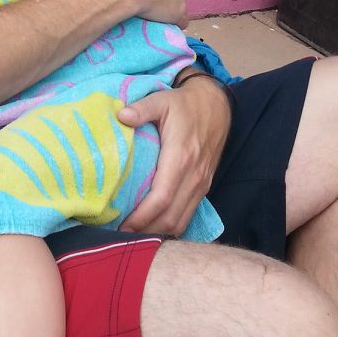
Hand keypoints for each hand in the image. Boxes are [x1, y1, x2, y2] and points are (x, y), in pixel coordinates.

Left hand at [118, 76, 230, 235]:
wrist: (217, 106)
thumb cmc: (184, 105)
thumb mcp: (162, 100)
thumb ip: (142, 108)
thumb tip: (120, 115)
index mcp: (181, 157)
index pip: (161, 198)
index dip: (141, 217)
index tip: (121, 225)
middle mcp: (194, 176)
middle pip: (170, 217)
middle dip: (145, 231)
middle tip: (120, 236)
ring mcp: (201, 184)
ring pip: (180, 221)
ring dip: (157, 233)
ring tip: (132, 236)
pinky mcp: (203, 187)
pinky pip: (187, 215)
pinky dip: (170, 226)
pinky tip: (152, 227)